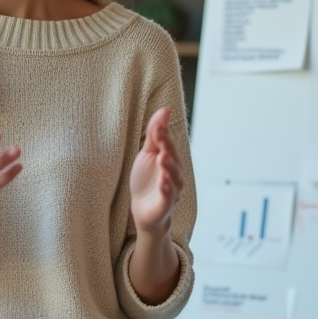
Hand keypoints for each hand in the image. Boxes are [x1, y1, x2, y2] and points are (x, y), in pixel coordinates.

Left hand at [129, 107, 183, 236]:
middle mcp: (174, 174)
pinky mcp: (165, 205)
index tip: (157, 125)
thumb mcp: (148, 153)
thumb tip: (165, 109)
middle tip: (161, 136)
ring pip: (174, 178)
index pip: (168, 145)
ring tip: (162, 158)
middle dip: (168, 148)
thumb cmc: (147, 179)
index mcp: (170, 159)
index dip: (163, 135)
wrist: (143, 209)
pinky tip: (163, 182)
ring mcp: (171, 190)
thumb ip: (155, 134)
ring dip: (169, 168)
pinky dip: (167, 190)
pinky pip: (168, 197)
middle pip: (173, 159)